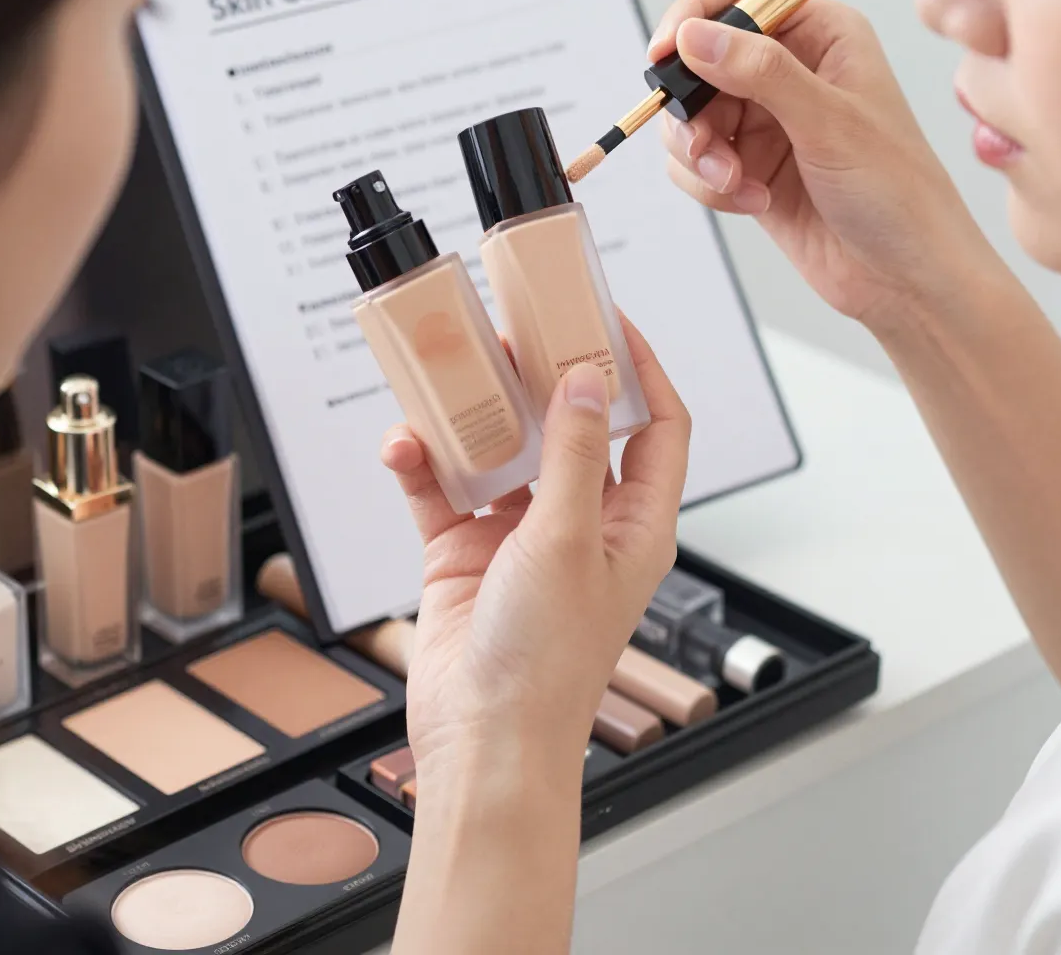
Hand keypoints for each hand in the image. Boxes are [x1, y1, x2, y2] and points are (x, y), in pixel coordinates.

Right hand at [381, 317, 689, 787]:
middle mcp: (581, 525)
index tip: (606, 319)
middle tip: (511, 329)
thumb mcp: (569, 541)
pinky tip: (404, 444)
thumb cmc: (547, 662)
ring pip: (499, 450)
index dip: (639, 370)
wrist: (481, 741)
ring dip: (473, 415)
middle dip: (541, 378)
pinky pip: (441, 490)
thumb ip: (572, 455)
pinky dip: (421, 464)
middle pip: (569, 428)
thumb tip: (587, 382)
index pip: (656, 428)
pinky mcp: (463, 554)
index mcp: (634, 525)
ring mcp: (520, 538)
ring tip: (450, 372)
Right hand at [648, 0, 995, 332]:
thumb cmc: (899, 193)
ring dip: (699, 154)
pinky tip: (751, 202)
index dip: (694, 16)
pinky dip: (709, 185)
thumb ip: (761, 73)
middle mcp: (790, 71)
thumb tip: (695, 36)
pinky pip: (697, 162)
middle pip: (700, 61)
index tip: (663, 53)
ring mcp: (767, 121)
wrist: (907, 279)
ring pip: (691, 116)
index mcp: (822, 35)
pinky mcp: (749, 168)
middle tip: (702, 145)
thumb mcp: (830, 123)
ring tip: (733, 184)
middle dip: (691, 107)